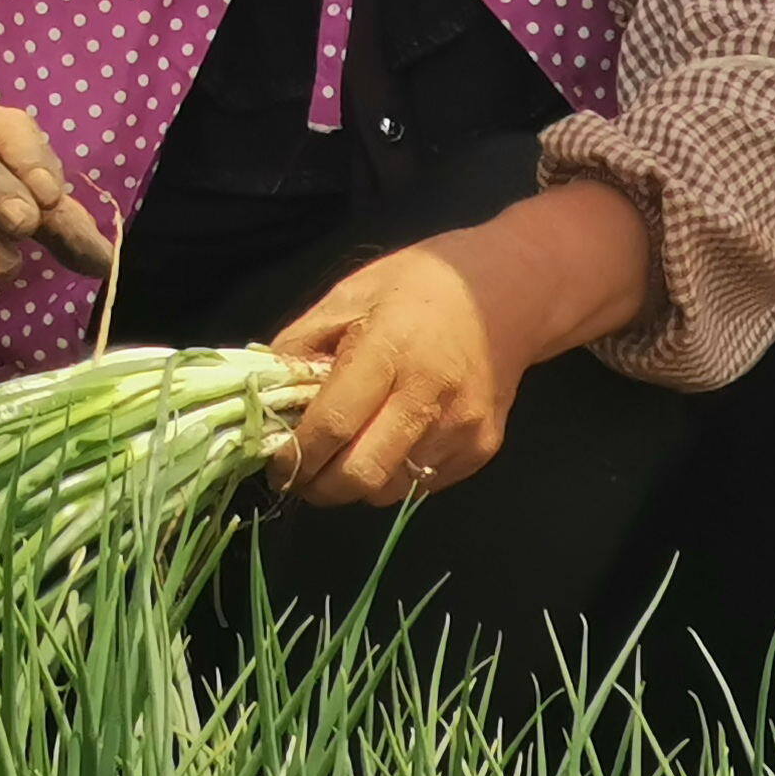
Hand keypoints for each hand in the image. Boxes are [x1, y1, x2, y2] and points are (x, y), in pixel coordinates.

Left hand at [267, 246, 517, 507]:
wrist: (511, 292)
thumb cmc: (420, 286)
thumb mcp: (348, 295)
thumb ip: (300, 346)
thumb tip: (263, 392)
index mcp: (390, 353)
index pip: (334, 425)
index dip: (296, 455)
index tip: (274, 463)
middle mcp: (431, 398)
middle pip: (363, 475)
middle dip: (320, 486)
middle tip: (299, 474)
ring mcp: (462, 429)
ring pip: (391, 489)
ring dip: (355, 484)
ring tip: (337, 458)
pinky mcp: (483, 448)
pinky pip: (423, 484)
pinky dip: (392, 476)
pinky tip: (383, 445)